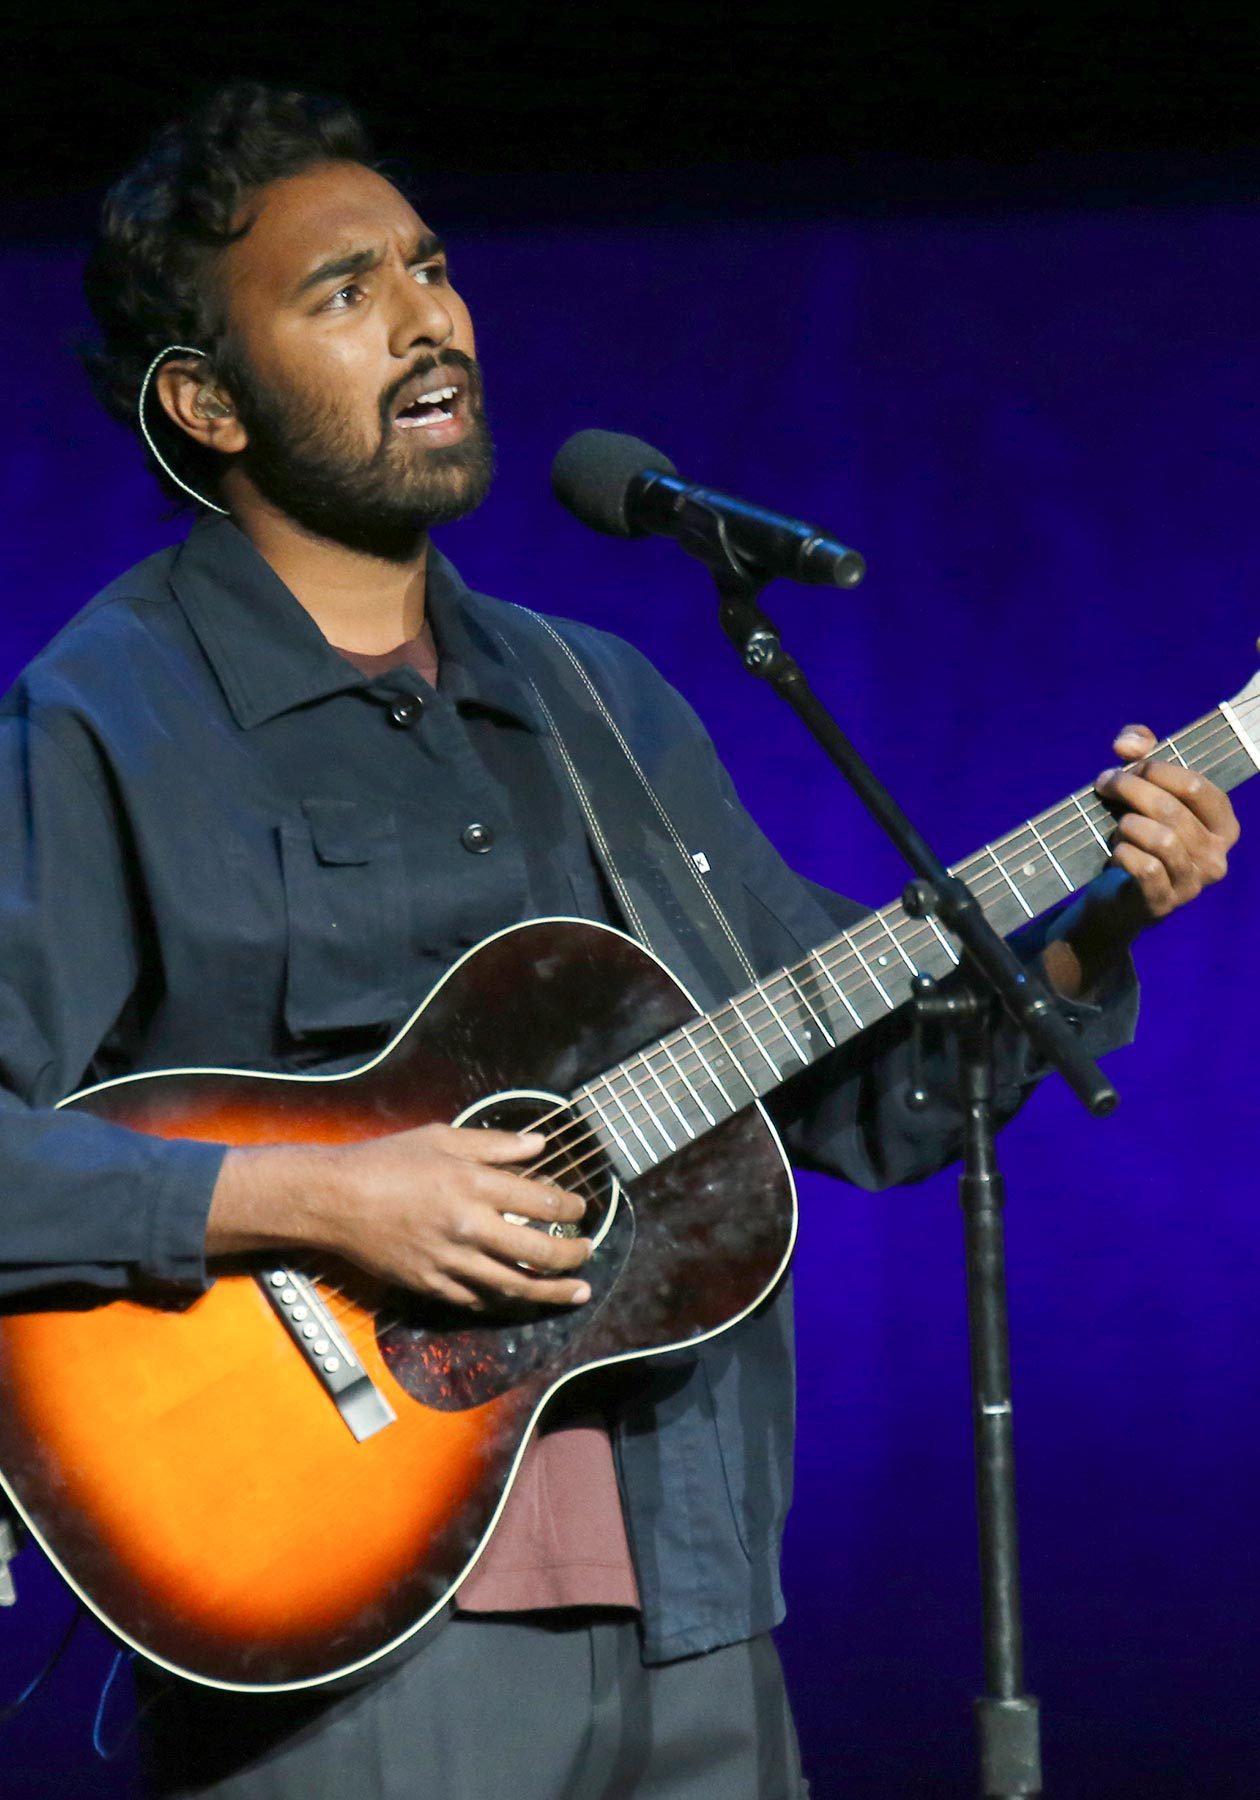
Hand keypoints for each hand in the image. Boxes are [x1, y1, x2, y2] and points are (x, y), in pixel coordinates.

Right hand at [212, 1124, 592, 1310]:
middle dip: (573, 1255)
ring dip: (551, 1292)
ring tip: (576, 1292)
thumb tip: (538, 1144)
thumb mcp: (441, 1138)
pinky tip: (518, 1299)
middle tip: (588, 1252)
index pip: (542, 1203)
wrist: (333, 1200)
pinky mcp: (430, 1284)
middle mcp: (469, 1226)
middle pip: (538, 1251)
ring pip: (514, 1285)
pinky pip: (476, 1300)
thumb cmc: (385, 1161)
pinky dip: (502, 1300)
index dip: (571, 1209)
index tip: (581, 1210)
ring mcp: (450, 1261)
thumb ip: (494, 1143)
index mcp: (474, 1184)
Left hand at [1044, 723, 1238, 997]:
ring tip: (1117, 826)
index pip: (1198, 787)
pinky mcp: (1163, 903)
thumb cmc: (1135, 835)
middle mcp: (1216, 857)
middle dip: (1131, 788)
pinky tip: (1116, 850)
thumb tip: (1127, 743)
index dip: (1158, 769)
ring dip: (1128, 824)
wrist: (1114, 897)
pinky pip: (1145, 868)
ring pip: (1161, 839)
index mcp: (1223, 826)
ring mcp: (1192, 884)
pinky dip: (1124, 852)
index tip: (1125, 763)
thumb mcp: (1143, 787)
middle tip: (1105, 784)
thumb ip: (1142, 752)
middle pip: (1172, 810)